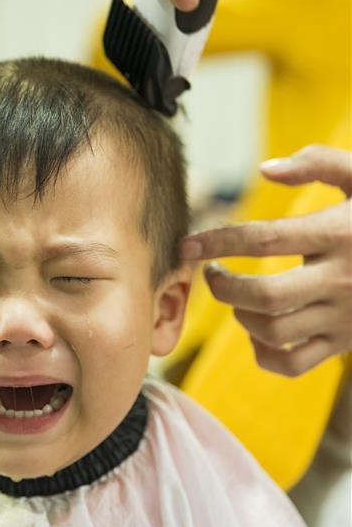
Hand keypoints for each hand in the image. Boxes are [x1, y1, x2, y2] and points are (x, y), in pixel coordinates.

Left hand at [180, 146, 351, 375]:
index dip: (219, 241)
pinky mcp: (345, 342)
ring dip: (240, 316)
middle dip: (224, 287)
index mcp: (338, 233)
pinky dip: (263, 355)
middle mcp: (341, 279)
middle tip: (211, 272)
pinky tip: (256, 331)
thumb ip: (316, 162)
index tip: (190, 243)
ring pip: (275, 332)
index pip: (264, 240)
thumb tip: (265, 170)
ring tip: (236, 296)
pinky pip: (294, 364)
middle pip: (265, 297)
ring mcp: (344, 316)